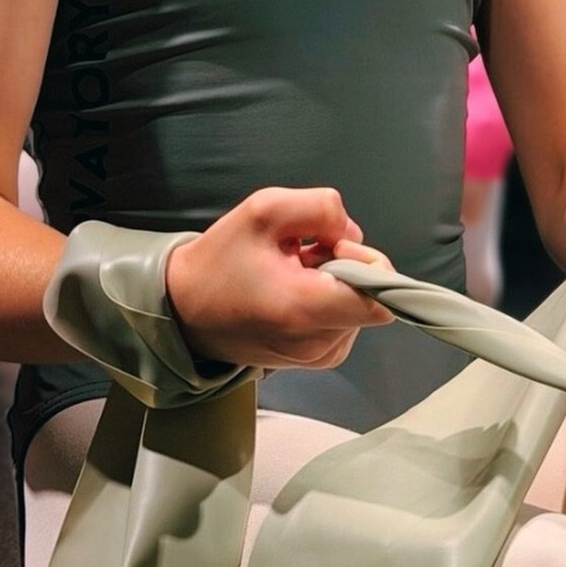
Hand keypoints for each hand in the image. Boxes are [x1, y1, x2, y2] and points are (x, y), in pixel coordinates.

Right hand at [165, 187, 393, 369]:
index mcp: (305, 311)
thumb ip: (321, 208)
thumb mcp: (264, 210)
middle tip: (301, 252)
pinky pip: (344, 318)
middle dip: (345, 264)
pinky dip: (327, 297)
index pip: (381, 301)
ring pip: (358, 305)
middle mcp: (319, 345)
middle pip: (370, 295)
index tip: (333, 248)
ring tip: (291, 270)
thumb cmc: (220, 262)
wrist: (184, 312)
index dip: (368, 263)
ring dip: (334, 280)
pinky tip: (293, 287)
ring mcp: (319, 357)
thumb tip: (353, 234)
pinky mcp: (316, 358)